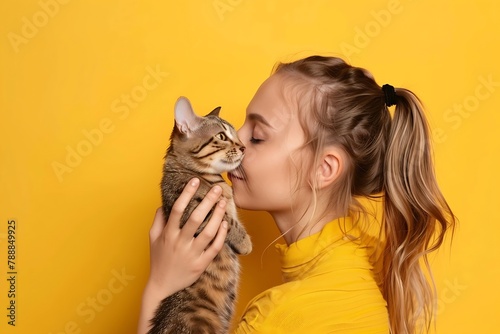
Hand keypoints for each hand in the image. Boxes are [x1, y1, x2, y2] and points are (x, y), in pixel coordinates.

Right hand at [138, 178, 227, 333]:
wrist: (162, 286)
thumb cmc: (158, 260)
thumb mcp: (153, 239)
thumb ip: (158, 220)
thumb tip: (163, 204)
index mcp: (168, 234)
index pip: (177, 209)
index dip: (186, 194)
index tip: (195, 181)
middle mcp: (180, 242)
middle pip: (196, 218)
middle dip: (207, 201)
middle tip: (217, 188)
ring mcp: (191, 254)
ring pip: (208, 232)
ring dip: (217, 216)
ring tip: (223, 202)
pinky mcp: (201, 264)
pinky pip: (214, 248)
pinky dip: (221, 235)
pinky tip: (225, 224)